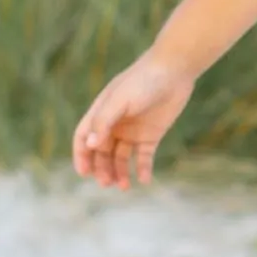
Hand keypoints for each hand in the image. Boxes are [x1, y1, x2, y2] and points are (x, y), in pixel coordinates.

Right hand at [72, 50, 194, 190]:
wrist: (174, 71)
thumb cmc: (143, 81)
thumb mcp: (120, 100)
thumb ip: (104, 121)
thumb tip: (90, 145)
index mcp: (101, 113)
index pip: (84, 138)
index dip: (82, 156)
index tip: (84, 173)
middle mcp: (115, 124)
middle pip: (102, 152)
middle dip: (102, 168)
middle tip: (106, 183)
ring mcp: (133, 130)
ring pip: (121, 157)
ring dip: (120, 172)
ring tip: (123, 186)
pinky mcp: (152, 134)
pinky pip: (144, 156)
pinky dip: (143, 168)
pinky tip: (144, 180)